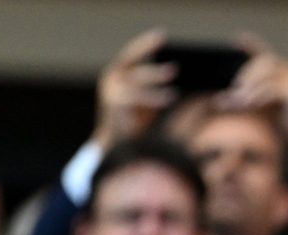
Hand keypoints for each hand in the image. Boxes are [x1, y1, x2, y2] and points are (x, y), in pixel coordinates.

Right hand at [93, 28, 174, 147]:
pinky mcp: (113, 105)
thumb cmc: (135, 120)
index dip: (145, 44)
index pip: (132, 54)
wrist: (116, 145)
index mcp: (119, 74)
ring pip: (135, 79)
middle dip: (148, 53)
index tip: (162, 35)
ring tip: (173, 73)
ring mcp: (111, 91)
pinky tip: (168, 98)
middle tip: (171, 56)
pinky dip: (153, 97)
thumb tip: (176, 71)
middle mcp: (112, 78)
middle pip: (131, 60)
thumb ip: (154, 85)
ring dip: (155, 76)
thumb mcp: (147, 99)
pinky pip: (135, 97)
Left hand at [218, 34, 287, 155]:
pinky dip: (259, 94)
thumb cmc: (282, 121)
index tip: (238, 38)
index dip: (252, 44)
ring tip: (239, 98)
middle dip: (248, 73)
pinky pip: (273, 88)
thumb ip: (242, 98)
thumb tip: (219, 100)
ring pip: (268, 73)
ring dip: (251, 84)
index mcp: (285, 69)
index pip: (266, 53)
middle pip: (264, 61)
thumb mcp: (259, 105)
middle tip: (235, 88)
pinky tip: (249, 102)